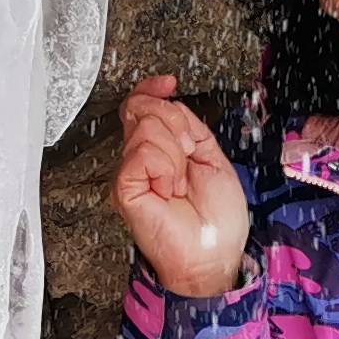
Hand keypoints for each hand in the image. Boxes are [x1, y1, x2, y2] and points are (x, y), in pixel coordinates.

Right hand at [113, 74, 249, 299]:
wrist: (211, 255)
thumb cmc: (215, 220)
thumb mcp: (212, 157)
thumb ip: (189, 127)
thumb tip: (170, 101)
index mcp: (160, 150)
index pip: (142, 106)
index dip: (152, 89)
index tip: (169, 83)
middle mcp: (140, 159)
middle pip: (144, 108)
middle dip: (175, 123)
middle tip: (188, 154)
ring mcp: (130, 173)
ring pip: (146, 128)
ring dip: (174, 154)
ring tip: (179, 182)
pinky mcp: (124, 188)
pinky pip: (142, 154)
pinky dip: (164, 168)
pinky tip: (168, 189)